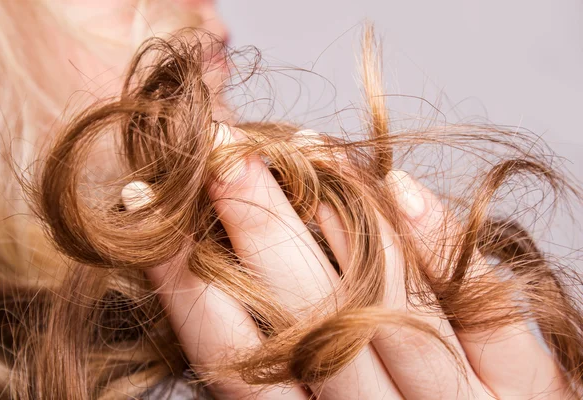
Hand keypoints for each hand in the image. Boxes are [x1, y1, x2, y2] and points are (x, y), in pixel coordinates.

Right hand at [121, 125, 566, 398]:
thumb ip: (276, 357)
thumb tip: (214, 267)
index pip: (234, 367)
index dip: (189, 294)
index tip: (159, 223)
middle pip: (312, 328)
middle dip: (263, 235)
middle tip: (227, 159)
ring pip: (394, 314)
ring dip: (341, 227)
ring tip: (302, 154)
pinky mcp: (524, 391)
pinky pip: (488, 315)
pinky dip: (440, 247)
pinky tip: (398, 188)